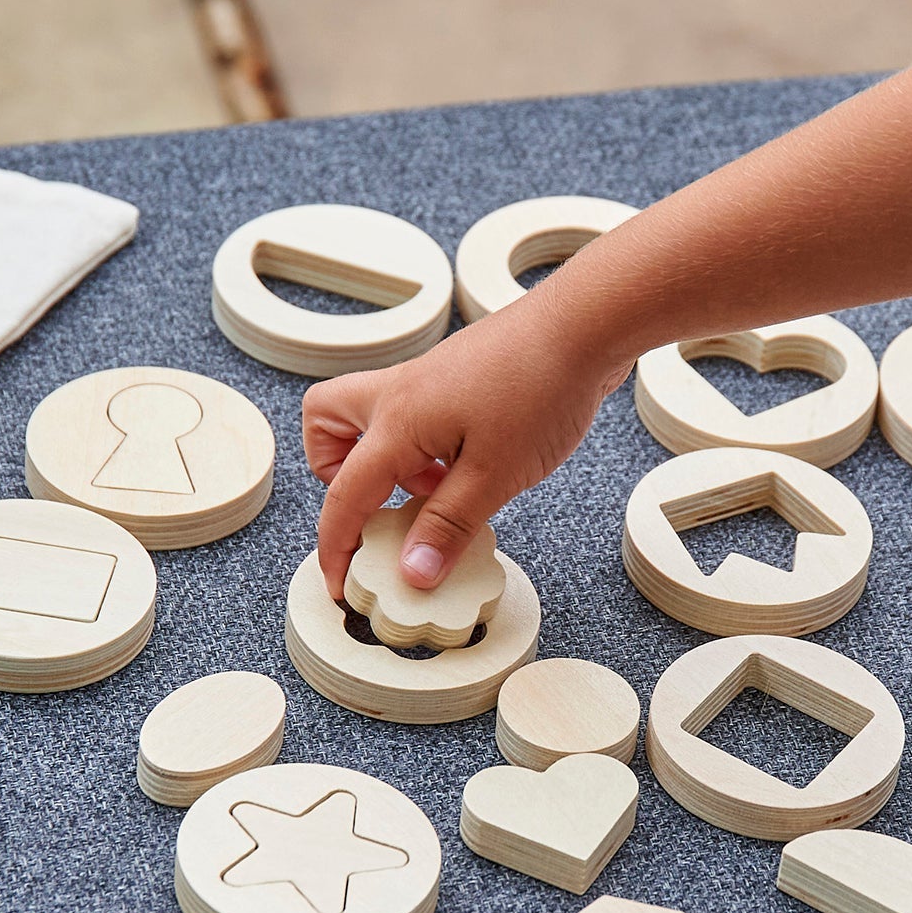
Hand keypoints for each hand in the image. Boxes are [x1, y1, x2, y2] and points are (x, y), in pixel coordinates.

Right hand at [302, 298, 626, 601]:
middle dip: (334, 473)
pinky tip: (468, 467)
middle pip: (326, 425)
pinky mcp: (456, 378)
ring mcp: (427, 381)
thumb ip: (448, 526)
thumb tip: (412, 573)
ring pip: (370, 416)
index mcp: (396, 422)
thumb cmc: (541, 388)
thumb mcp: (495, 476)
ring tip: (434, 492)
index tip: (340, 585)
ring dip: (385, 461)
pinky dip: (423, 447)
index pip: (343, 496)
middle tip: (378, 508)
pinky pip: (414, 416)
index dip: (336, 547)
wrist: (584, 326)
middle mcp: (399, 394)